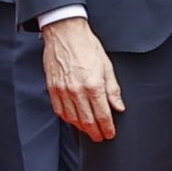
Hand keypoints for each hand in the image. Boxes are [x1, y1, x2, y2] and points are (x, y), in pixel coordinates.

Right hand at [42, 17, 122, 141]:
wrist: (65, 33)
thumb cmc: (87, 46)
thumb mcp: (107, 66)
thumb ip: (113, 89)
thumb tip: (119, 106)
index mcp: (93, 85)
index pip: (103, 115)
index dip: (108, 128)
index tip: (110, 133)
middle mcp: (77, 91)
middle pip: (87, 121)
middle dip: (95, 132)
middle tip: (100, 137)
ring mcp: (62, 90)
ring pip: (72, 118)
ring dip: (81, 128)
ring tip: (88, 130)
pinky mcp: (52, 88)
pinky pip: (59, 110)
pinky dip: (67, 118)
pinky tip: (73, 120)